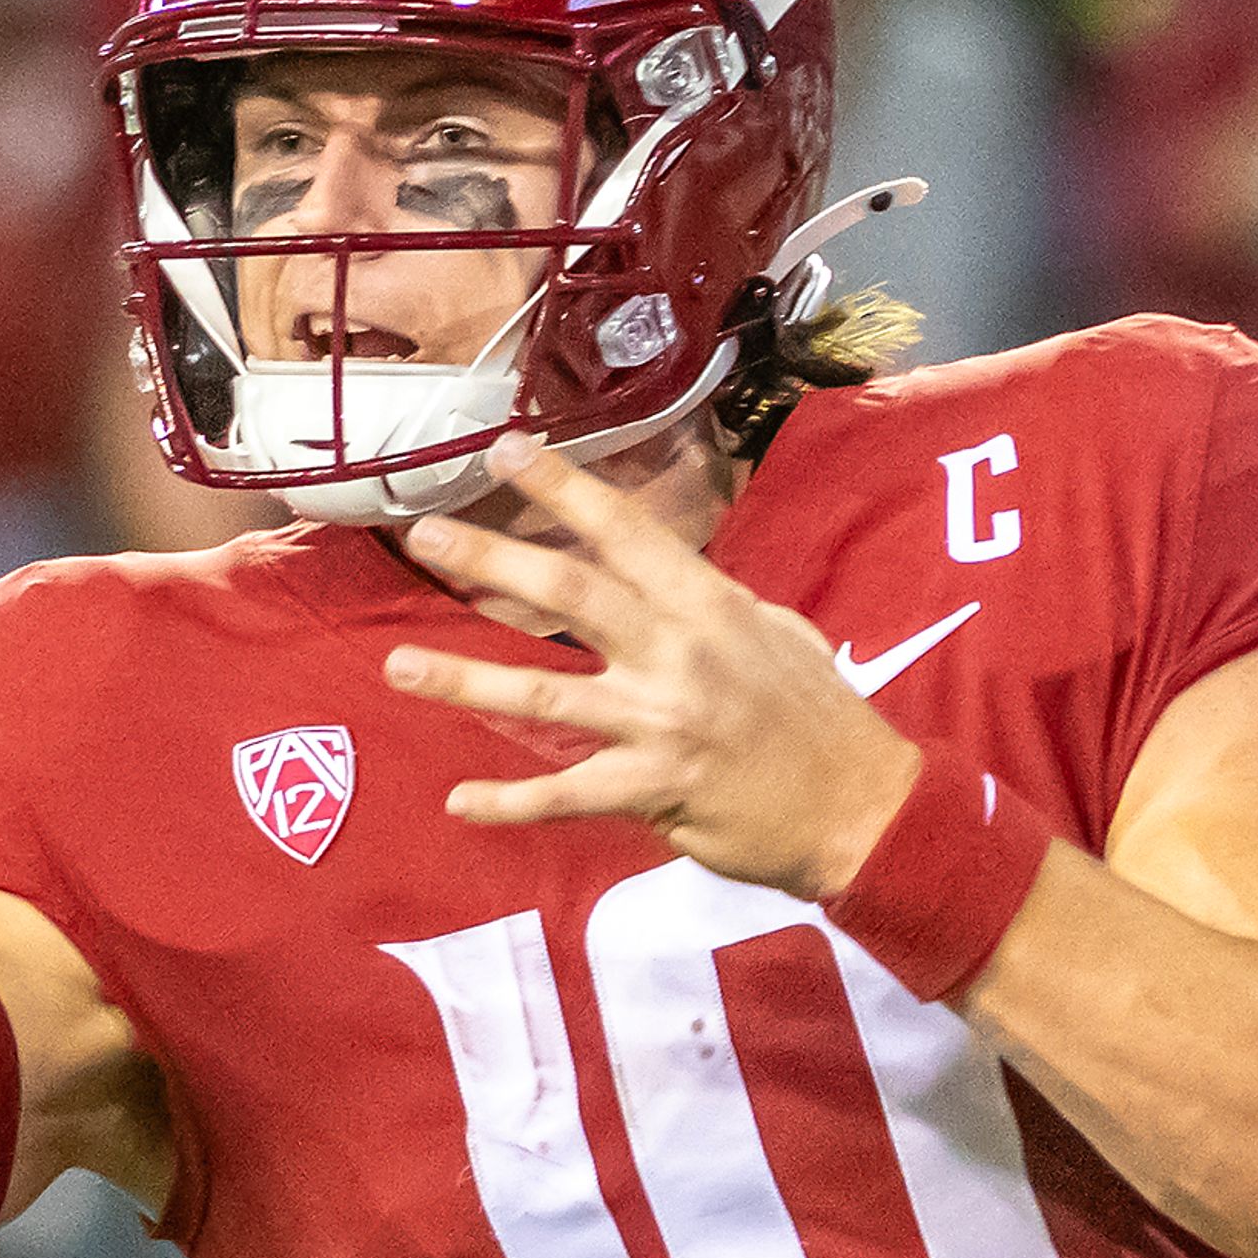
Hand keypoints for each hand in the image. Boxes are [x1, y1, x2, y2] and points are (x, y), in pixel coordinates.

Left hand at [381, 434, 918, 898]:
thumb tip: (655, 575)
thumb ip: (703, 605)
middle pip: (571, 594)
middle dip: (492, 561)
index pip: (626, 532)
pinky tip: (459, 801)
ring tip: (396, 666)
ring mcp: (662, 723)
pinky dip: (510, 802)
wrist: (861, 807)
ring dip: (464, 681)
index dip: (564, 488)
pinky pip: (567, 796)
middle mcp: (678, 654)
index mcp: (708, 604)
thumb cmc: (817, 715)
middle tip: (425, 536)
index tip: (505, 449)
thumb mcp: (773, 634)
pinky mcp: (654, 791)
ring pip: (544, 697)